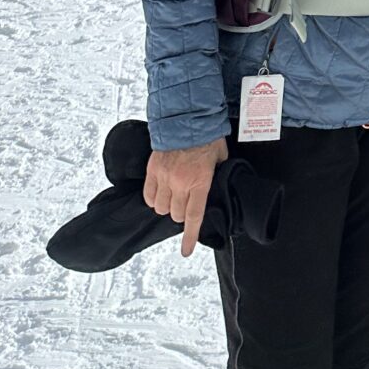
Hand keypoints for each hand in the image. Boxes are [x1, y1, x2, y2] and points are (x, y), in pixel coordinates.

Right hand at [143, 139, 227, 255]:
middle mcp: (180, 183)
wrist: (187, 117)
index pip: (194, 216)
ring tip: (174, 195)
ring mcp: (164, 177)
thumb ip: (215, 174)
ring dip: (167, 206)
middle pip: (176, 214)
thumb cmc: (207, 136)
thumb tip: (214, 186)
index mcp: (200, 181)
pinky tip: (160, 192)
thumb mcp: (220, 157)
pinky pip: (148, 195)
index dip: (190, 236)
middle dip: (182, 213)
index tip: (186, 251)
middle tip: (187, 202)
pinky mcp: (152, 170)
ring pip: (160, 208)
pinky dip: (153, 198)